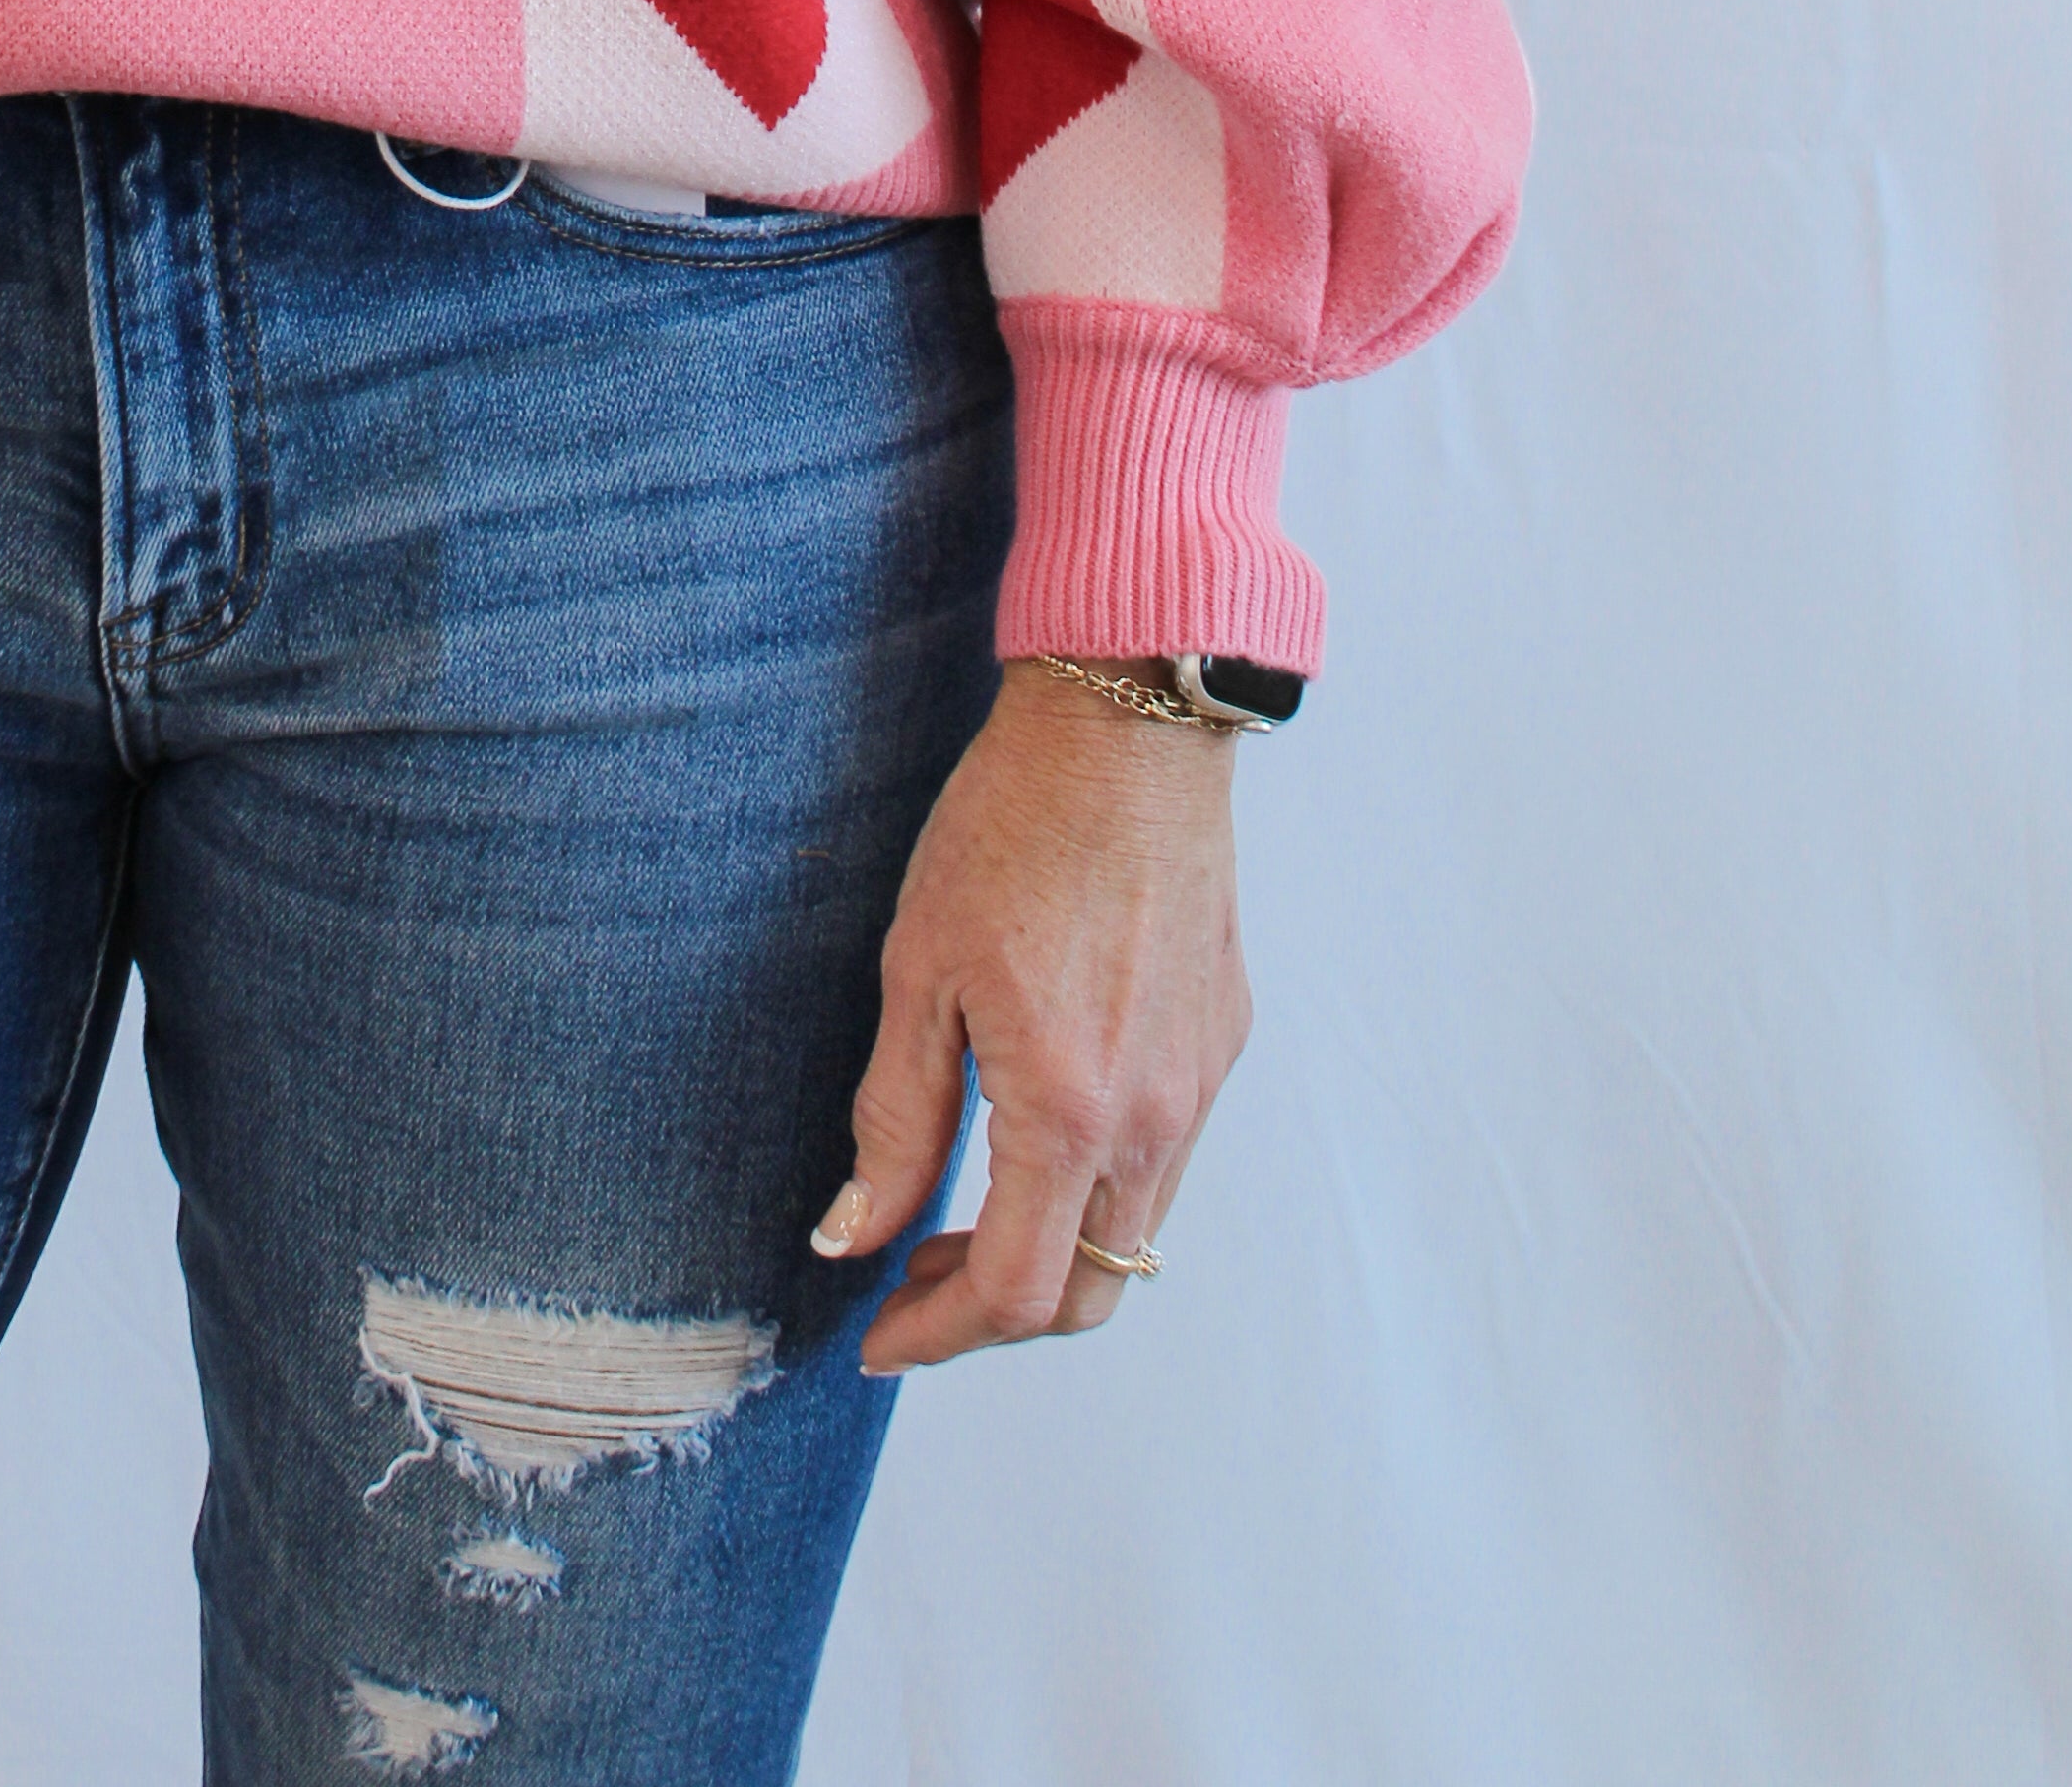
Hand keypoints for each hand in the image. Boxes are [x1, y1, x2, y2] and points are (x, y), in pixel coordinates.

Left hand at [810, 665, 1252, 1368]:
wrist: (1128, 732)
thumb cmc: (1011, 829)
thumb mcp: (920, 972)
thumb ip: (896, 1121)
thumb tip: (854, 1238)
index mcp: (1070, 1111)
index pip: (1014, 1291)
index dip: (937, 1335)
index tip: (879, 1339)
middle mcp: (1152, 1119)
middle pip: (1086, 1294)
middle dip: (991, 1316)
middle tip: (908, 1285)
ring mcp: (1196, 1085)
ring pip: (1131, 1236)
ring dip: (1046, 1254)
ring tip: (956, 1214)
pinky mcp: (1217, 1044)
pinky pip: (1162, 1161)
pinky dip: (1094, 1189)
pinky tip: (1032, 1133)